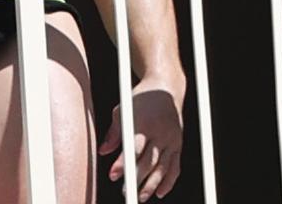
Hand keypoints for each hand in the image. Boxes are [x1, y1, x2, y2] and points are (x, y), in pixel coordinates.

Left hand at [99, 79, 184, 200]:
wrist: (166, 88)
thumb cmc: (140, 99)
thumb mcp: (122, 110)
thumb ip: (113, 132)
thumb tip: (103, 151)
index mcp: (144, 122)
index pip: (134, 147)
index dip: (124, 163)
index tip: (113, 175)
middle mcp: (160, 132)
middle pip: (149, 161)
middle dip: (136, 179)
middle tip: (125, 192)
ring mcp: (172, 139)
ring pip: (163, 167)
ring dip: (152, 185)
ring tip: (140, 197)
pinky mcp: (178, 145)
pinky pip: (175, 167)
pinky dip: (169, 181)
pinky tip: (160, 193)